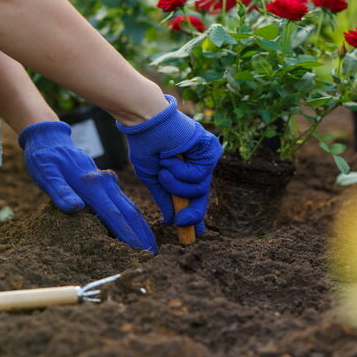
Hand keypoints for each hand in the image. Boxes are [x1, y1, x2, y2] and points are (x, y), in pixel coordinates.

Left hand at [19, 121, 155, 252]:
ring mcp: (108, 182)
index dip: (128, 235)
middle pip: (130, 212)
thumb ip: (60, 192)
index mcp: (91, 185)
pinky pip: (125, 202)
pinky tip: (138, 228)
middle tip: (153, 256)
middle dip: (143, 235)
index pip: (114, 215)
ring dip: (142, 227)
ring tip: (150, 246)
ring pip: (130, 207)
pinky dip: (134, 218)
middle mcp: (105, 183)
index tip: (139, 252)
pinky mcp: (107, 183)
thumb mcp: (46, 174)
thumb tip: (75, 207)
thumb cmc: (44, 159)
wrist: (50, 138)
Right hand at [117, 95, 221, 233]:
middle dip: (193, 213)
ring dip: (177, 185)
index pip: (194, 196)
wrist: (146, 122)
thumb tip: (171, 220)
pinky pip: (200, 174)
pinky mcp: (210, 149)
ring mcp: (204, 157)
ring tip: (164, 169)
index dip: (195, 214)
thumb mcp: (152, 178)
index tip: (196, 234)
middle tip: (182, 222)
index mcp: (185, 170)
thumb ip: (164, 198)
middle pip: (201, 196)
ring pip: (199, 188)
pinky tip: (172, 159)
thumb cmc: (146, 145)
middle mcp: (197, 164)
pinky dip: (182, 172)